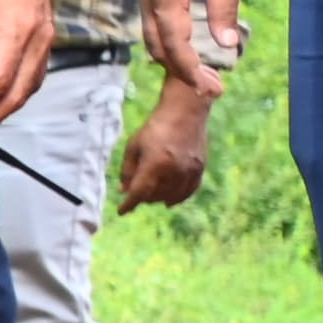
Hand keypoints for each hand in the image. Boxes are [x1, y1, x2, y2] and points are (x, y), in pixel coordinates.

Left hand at [115, 86, 214, 214]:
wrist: (185, 112)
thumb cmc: (155, 127)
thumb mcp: (133, 146)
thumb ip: (128, 170)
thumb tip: (124, 190)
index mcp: (155, 164)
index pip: (139, 193)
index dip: (129, 204)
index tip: (122, 210)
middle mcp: (174, 170)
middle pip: (154, 196)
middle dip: (142, 197)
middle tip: (135, 191)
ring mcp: (189, 170)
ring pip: (171, 196)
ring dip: (158, 198)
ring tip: (150, 194)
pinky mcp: (199, 168)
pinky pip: (188, 191)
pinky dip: (178, 197)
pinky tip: (170, 200)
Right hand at [139, 0, 241, 95]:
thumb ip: (223, 10)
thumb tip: (227, 45)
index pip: (175, 47)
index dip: (192, 71)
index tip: (209, 88)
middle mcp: (149, 2)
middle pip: (159, 49)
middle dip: (182, 70)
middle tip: (209, 86)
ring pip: (154, 40)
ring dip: (175, 58)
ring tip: (201, 72)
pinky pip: (156, 27)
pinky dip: (171, 44)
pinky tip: (190, 48)